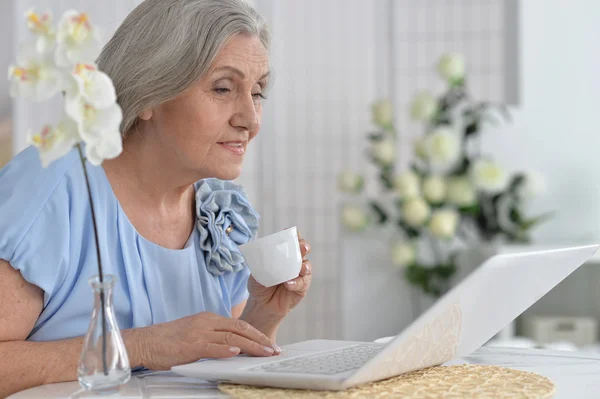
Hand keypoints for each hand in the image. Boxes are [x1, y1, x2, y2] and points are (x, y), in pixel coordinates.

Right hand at [137, 312, 280, 369]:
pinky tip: (237, 353)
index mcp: (208, 318)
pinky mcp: (190, 345)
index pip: (238, 324)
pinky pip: (211, 347)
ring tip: (264, 353)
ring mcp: (198, 333)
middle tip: (273, 349)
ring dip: (251, 346)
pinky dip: (226, 350)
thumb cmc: (167, 340)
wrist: (144, 342)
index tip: (268, 342)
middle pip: (239, 328)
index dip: (256, 333)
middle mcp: (206, 322)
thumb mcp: (194, 333)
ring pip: (231, 337)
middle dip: (260, 339)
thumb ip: (213, 337)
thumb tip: (232, 346)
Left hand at [246, 232, 311, 317]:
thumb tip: (261, 257)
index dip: (292, 235)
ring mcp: (299, 275)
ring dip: (305, 266)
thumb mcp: (256, 273)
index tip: (290, 232)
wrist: (261, 305)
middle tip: (302, 248)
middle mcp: (294, 262)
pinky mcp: (302, 288)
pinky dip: (296, 282)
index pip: (290, 241)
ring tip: (300, 269)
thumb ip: (260, 265)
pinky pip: (302, 283)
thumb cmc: (259, 286)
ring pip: (307, 266)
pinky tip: (289, 284)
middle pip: (303, 250)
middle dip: (304, 246)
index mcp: (283, 255)